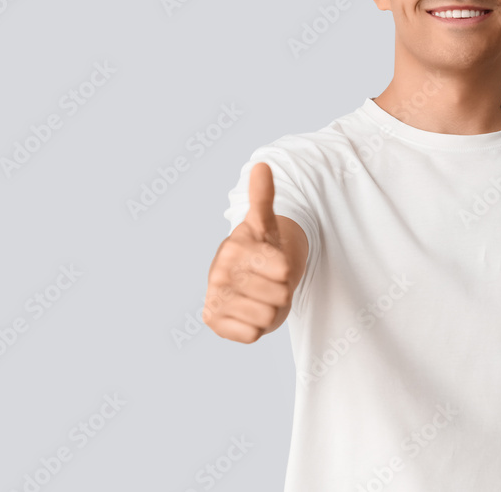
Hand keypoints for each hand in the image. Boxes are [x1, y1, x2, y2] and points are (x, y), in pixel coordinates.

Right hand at [204, 162, 293, 343]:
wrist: (245, 279)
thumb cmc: (260, 249)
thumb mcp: (266, 224)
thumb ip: (263, 197)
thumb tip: (262, 165)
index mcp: (234, 249)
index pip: (285, 270)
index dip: (286, 270)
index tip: (274, 264)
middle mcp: (219, 273)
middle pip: (278, 295)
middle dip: (279, 293)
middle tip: (268, 283)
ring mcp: (214, 298)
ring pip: (267, 316)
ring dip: (270, 310)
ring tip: (260, 297)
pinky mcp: (213, 321)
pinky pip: (251, 334)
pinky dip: (256, 328)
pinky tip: (248, 313)